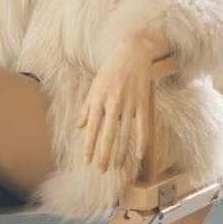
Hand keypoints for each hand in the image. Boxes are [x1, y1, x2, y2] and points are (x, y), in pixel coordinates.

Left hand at [76, 41, 153, 172]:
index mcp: (98, 99)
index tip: (87, 161)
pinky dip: (141, 143)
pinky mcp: (143, 103)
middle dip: (103, 155)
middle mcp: (112, 103)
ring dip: (120, 153)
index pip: (91, 128)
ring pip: (124, 134)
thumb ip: (87, 108)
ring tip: (116, 166)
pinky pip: (142, 127)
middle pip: (107, 135)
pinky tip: (138, 156)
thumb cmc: (110, 71)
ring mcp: (129, 104)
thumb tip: (79, 127)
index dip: (89, 146)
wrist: (131, 53)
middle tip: (101, 170)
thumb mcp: (94, 87)